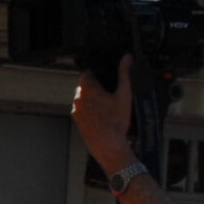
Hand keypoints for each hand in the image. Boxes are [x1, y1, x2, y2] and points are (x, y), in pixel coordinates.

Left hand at [70, 55, 139, 171]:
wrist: (108, 146)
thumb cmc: (116, 122)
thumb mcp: (124, 95)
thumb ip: (125, 73)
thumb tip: (127, 57)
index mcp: (88, 89)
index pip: (87, 72)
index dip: (97, 73)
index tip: (106, 78)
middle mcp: (78, 99)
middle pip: (85, 86)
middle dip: (96, 86)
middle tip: (110, 92)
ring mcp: (76, 111)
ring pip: (83, 99)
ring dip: (92, 99)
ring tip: (108, 107)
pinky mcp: (77, 122)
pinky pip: (82, 110)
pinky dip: (90, 110)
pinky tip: (103, 117)